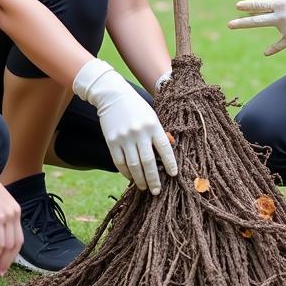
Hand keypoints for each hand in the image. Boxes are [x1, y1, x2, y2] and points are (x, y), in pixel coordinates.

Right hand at [0, 173, 22, 276]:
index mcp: (14, 211)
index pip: (18, 238)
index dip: (13, 254)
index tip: (4, 265)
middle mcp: (15, 213)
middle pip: (17, 244)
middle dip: (9, 261)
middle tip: (0, 273)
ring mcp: (8, 215)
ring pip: (9, 246)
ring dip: (2, 261)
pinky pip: (0, 242)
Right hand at [73, 59, 177, 192]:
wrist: (113, 95)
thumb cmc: (136, 107)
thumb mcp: (151, 116)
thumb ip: (157, 134)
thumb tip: (165, 157)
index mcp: (153, 125)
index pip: (164, 148)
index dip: (170, 163)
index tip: (173, 175)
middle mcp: (139, 132)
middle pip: (148, 162)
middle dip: (154, 179)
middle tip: (157, 191)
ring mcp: (124, 138)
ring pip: (134, 165)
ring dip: (140, 179)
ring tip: (144, 187)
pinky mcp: (112, 141)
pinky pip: (119, 162)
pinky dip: (126, 172)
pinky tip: (131, 177)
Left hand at [228, 0, 285, 55]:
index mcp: (280, 2)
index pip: (259, 4)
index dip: (247, 5)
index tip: (237, 6)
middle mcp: (281, 15)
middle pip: (257, 19)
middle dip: (242, 22)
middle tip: (229, 25)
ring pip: (266, 27)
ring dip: (252, 24)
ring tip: (237, 25)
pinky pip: (281, 43)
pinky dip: (273, 48)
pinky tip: (265, 52)